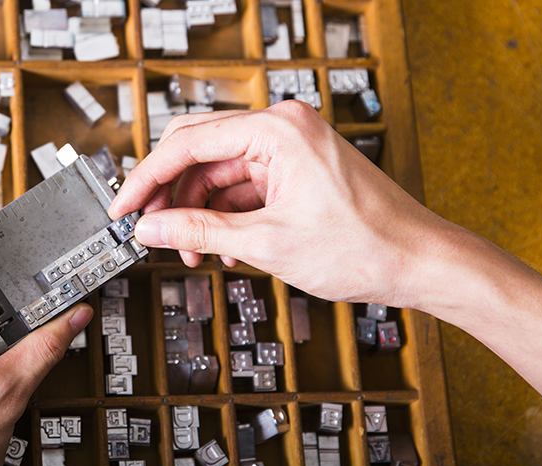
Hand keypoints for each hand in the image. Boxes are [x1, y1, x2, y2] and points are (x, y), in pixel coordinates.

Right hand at [108, 101, 453, 305]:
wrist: (418, 262)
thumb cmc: (365, 245)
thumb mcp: (265, 243)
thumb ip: (197, 231)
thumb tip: (151, 228)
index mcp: (277, 129)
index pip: (188, 143)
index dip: (146, 179)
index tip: (124, 207)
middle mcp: (283, 128)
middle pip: (199, 150)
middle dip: (170, 193)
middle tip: (147, 226)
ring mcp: (291, 147)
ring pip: (219, 171)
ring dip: (199, 211)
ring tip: (193, 251)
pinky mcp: (296, 168)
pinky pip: (243, 184)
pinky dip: (227, 215)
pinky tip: (224, 247)